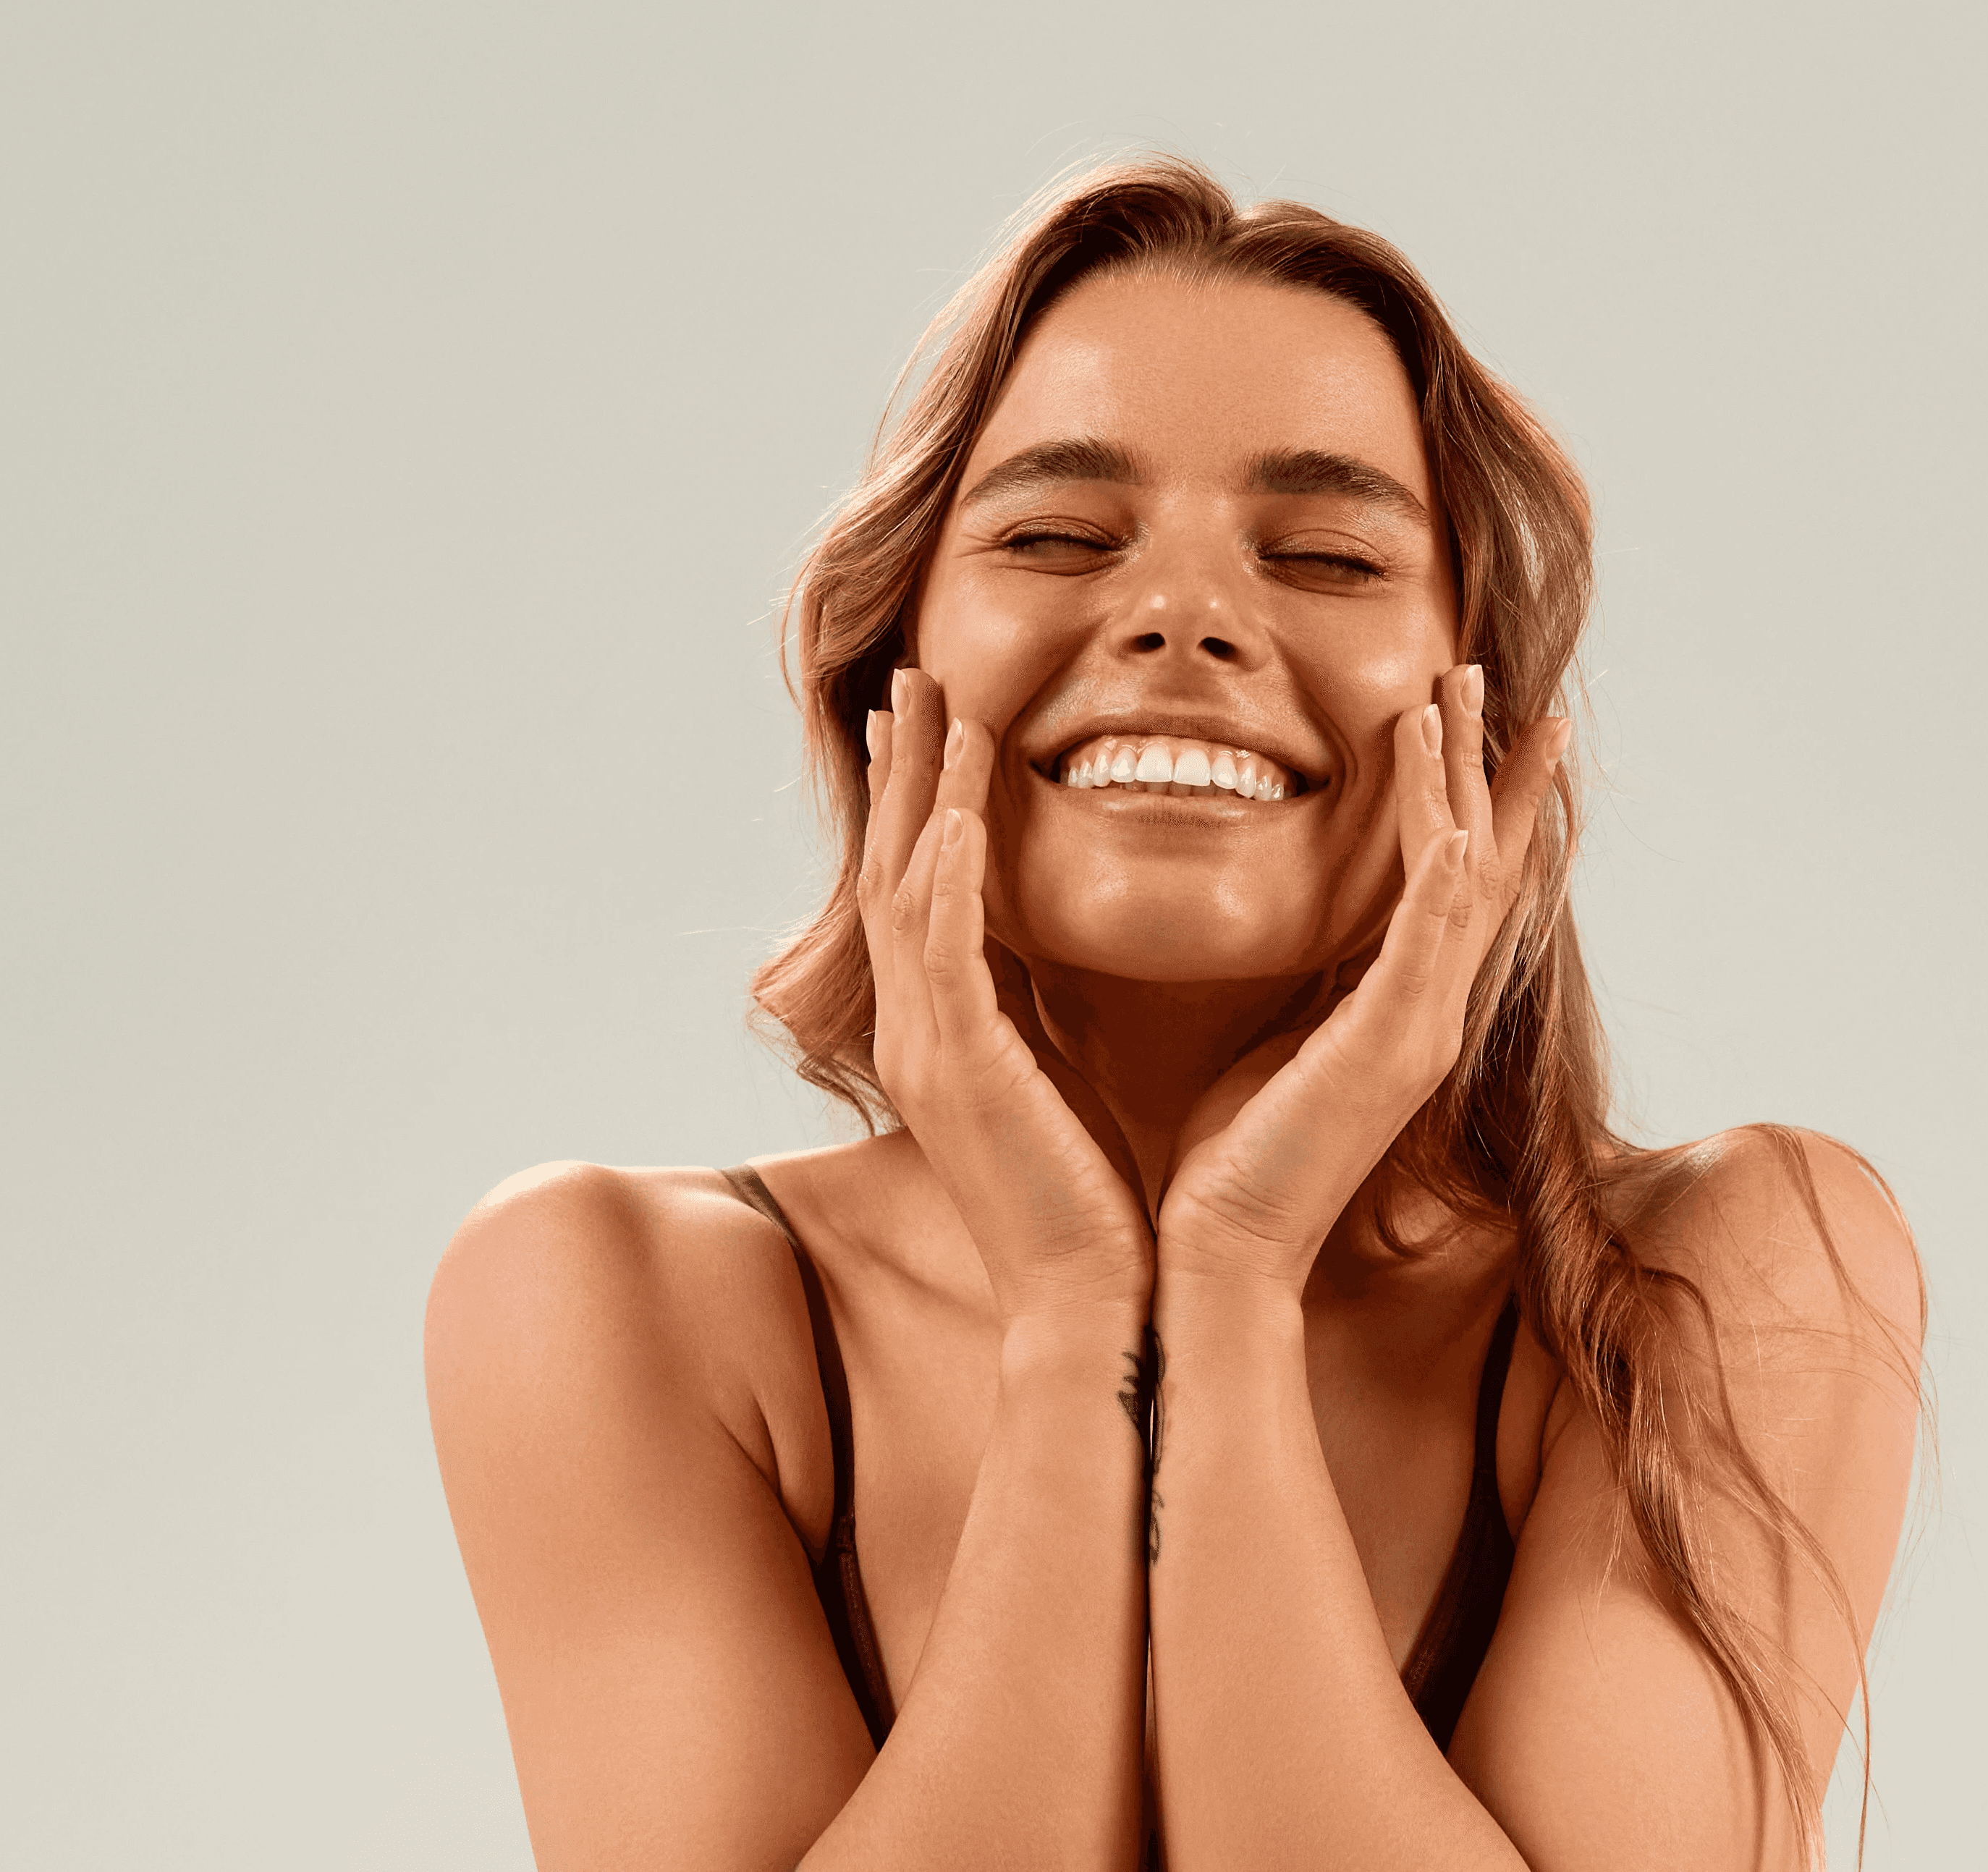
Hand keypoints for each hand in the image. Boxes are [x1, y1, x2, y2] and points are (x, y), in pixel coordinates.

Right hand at [861, 669, 1154, 1320]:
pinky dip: (953, 876)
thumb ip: (1042, 1017)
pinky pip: (948, 954)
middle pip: (894, 869)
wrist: (1094, 1308)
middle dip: (903, 771)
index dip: (919, 803)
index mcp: (943, 1036)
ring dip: (925, 793)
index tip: (933, 724)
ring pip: (910, 891)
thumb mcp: (1061, 1083)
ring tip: (940, 707)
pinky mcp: (964, 1074)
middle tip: (911, 680)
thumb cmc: (1092, 1207)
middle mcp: (918, 1034)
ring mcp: (931, 1053)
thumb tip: (1057, 964)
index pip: (918, 892)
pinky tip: (967, 811)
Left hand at [1153, 665, 1568, 1288]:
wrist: (1218, 1257)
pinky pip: (1426, 945)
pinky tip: (1448, 823)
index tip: (1478, 714)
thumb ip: (1292, 979)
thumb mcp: (1265, 1037)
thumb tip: (1275, 923)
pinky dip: (1441, 878)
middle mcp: (1426, 1010)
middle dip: (1486, 762)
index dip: (1469, 794)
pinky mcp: (1385, 1052)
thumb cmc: (1228, 1159)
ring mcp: (1417, 1031)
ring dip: (1461, 782)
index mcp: (1396, 1005)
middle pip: (1480, 859)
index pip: (1450, 878)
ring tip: (1459, 696)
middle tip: (1491, 671)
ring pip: (1462, 878)